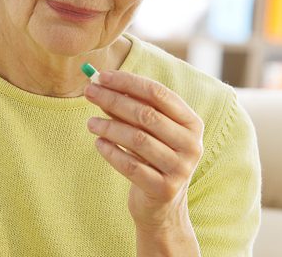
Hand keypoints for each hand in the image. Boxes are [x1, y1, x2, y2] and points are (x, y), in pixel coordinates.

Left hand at [83, 70, 203, 230]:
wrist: (162, 206)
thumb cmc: (152, 158)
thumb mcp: (148, 131)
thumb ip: (130, 108)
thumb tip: (100, 84)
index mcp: (192, 123)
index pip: (159, 93)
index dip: (128, 83)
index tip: (102, 76)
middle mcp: (192, 144)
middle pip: (147, 114)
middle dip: (113, 100)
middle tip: (89, 93)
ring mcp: (181, 169)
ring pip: (137, 139)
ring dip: (109, 127)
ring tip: (90, 123)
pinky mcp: (164, 189)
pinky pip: (131, 166)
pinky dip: (111, 152)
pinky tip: (98, 144)